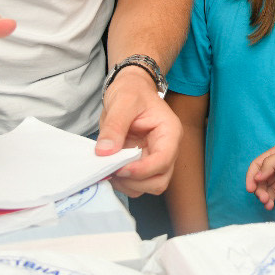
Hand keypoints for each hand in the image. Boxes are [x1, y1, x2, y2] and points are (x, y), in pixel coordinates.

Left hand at [97, 68, 181, 195]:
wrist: (129, 88)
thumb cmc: (132, 91)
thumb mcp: (122, 102)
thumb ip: (114, 127)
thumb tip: (105, 152)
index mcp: (169, 132)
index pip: (163, 160)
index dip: (143, 170)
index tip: (120, 169)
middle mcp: (167, 149)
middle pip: (159, 180)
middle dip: (135, 181)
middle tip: (112, 169)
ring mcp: (154, 158)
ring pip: (149, 186)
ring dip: (128, 184)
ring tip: (109, 169)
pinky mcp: (142, 163)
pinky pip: (136, 183)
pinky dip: (123, 183)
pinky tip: (110, 168)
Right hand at [245, 141, 274, 213]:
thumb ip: (271, 164)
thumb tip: (257, 177)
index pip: (258, 165)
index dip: (252, 176)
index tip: (251, 189)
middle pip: (263, 180)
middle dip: (260, 190)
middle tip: (264, 199)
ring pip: (273, 191)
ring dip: (268, 198)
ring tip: (270, 205)